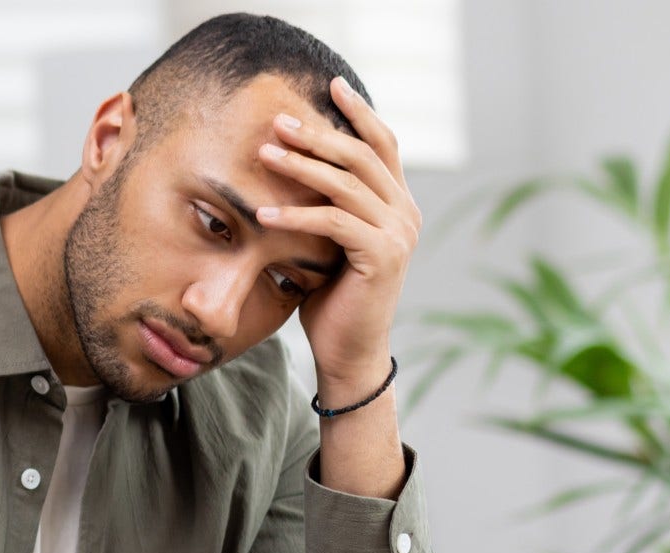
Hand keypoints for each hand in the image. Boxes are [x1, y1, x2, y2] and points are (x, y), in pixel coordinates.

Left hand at [255, 75, 422, 388]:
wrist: (349, 351)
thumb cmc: (333, 297)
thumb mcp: (331, 242)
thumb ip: (331, 205)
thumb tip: (296, 164)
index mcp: (399, 204)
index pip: (383, 144)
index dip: (359, 112)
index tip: (332, 84)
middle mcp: (406, 214)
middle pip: (361, 156)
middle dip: (318, 134)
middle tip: (279, 121)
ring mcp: (398, 234)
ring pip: (345, 184)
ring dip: (301, 165)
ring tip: (264, 154)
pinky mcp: (382, 257)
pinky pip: (333, 222)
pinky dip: (296, 214)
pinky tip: (263, 211)